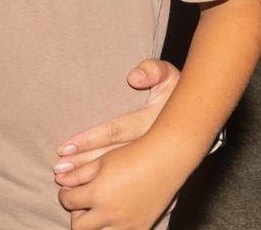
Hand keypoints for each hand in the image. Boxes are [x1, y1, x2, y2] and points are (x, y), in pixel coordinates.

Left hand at [54, 59, 178, 187]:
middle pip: (112, 158)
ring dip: (90, 178)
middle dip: (83, 165)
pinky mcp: (155, 173)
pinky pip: (126, 182)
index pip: (115, 132)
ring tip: (65, 181)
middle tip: (59, 171)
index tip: (64, 147)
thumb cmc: (179, 92)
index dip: (89, 140)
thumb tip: (134, 77)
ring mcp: (153, 161)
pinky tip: (87, 190)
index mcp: (152, 121)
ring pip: (117, 173)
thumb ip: (153, 70)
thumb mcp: (171, 75)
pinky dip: (105, 186)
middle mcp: (151, 145)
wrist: (201, 119)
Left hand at [58, 138, 180, 229]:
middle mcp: (110, 214)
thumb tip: (58, 179)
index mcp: (96, 195)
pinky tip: (113, 218)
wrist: (164, 161)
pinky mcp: (141, 228)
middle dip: (75, 215)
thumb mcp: (101, 161)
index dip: (64, 195)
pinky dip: (111, 229)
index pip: (68, 202)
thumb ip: (78, 173)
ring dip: (93, 226)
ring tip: (97, 212)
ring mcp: (126, 224)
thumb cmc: (130, 156)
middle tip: (81, 205)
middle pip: (79, 227)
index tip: (68, 191)